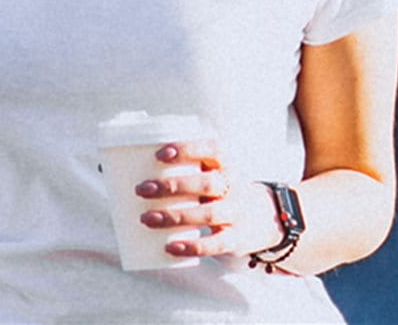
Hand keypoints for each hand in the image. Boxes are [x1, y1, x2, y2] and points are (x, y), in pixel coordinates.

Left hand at [134, 140, 283, 258]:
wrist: (266, 218)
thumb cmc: (223, 190)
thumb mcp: (214, 172)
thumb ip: (186, 168)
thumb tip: (130, 165)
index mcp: (228, 165)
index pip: (213, 150)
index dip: (187, 150)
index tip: (159, 154)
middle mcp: (235, 186)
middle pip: (205, 184)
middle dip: (172, 186)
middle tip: (141, 189)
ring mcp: (237, 213)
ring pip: (207, 214)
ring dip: (174, 216)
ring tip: (146, 218)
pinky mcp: (236, 239)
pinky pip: (215, 244)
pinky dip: (192, 246)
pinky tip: (170, 246)